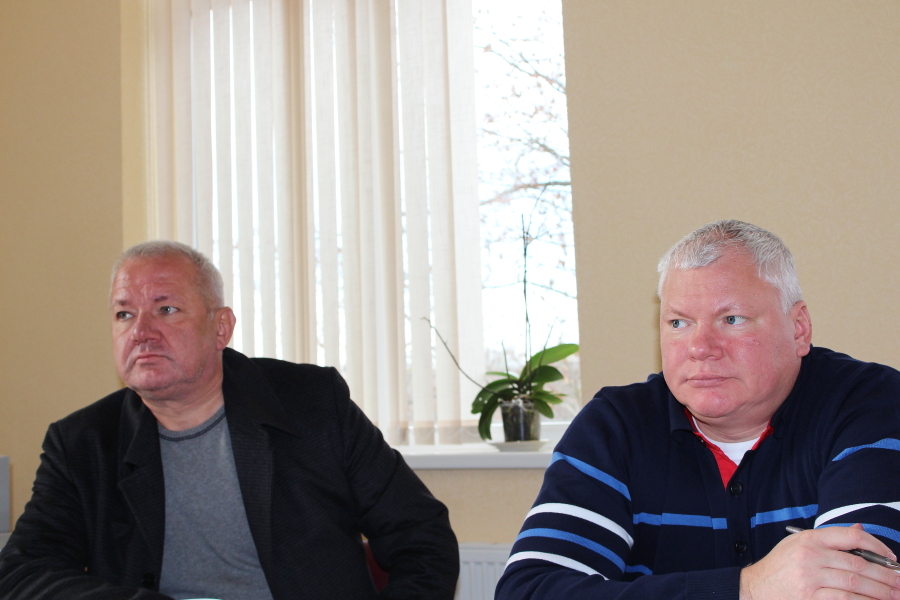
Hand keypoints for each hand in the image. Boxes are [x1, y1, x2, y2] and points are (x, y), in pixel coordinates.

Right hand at [740, 524, 899, 599]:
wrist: (755, 587)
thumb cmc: (780, 566)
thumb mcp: (799, 544)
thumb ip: (829, 539)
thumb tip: (859, 530)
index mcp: (810, 539)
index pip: (852, 537)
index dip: (878, 547)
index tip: (892, 559)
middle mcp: (811, 556)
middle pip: (859, 565)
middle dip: (886, 576)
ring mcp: (810, 578)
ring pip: (855, 584)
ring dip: (880, 592)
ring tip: (894, 596)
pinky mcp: (810, 598)